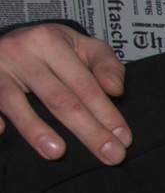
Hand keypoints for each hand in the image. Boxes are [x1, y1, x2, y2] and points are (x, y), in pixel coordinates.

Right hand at [0, 23, 128, 163]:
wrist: (10, 36)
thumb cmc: (52, 46)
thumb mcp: (83, 45)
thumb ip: (106, 65)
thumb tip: (115, 90)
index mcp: (51, 41)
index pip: (84, 84)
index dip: (106, 112)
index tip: (123, 138)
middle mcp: (21, 52)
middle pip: (58, 98)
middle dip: (87, 130)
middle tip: (110, 156)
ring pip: (16, 103)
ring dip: (36, 130)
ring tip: (57, 153)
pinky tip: (1, 132)